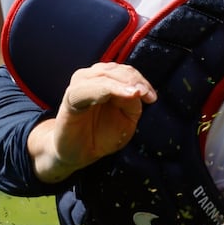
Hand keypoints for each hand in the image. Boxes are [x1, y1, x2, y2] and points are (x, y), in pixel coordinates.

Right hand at [28, 62, 156, 183]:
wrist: (78, 154)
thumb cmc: (101, 135)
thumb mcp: (126, 120)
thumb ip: (132, 103)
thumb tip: (137, 90)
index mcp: (106, 81)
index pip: (125, 72)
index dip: (140, 80)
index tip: (153, 97)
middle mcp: (91, 78)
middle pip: (116, 70)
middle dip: (134, 80)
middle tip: (146, 94)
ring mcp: (80, 86)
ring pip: (104, 74)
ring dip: (123, 82)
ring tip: (137, 93)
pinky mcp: (71, 98)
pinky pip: (87, 88)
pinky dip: (107, 89)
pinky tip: (123, 95)